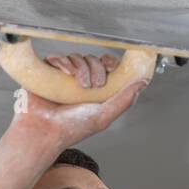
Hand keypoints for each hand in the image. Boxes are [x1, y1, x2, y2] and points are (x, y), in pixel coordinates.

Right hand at [13, 52, 145, 149]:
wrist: (45, 132)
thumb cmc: (73, 128)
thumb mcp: (104, 115)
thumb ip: (125, 100)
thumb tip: (143, 83)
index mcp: (95, 90)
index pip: (106, 66)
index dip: (110, 62)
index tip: (112, 67)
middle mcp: (80, 81)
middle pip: (92, 59)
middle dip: (96, 68)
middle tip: (95, 85)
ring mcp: (63, 77)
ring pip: (76, 57)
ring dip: (82, 67)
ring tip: (81, 85)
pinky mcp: (47, 73)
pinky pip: (57, 58)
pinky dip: (64, 62)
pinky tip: (67, 73)